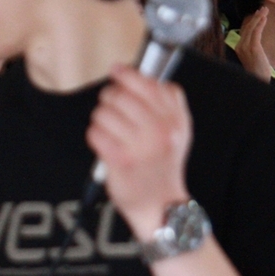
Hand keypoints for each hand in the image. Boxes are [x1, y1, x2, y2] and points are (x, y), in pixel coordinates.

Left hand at [86, 64, 193, 238]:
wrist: (161, 204)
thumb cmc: (164, 166)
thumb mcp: (179, 131)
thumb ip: (168, 102)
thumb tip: (141, 74)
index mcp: (175, 120)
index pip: (148, 84)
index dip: (127, 74)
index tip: (117, 71)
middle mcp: (160, 131)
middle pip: (120, 95)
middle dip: (110, 99)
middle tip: (112, 110)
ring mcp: (140, 146)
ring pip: (104, 112)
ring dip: (101, 119)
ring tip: (110, 131)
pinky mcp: (120, 160)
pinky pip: (95, 132)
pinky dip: (95, 136)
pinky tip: (105, 143)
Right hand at [234, 7, 272, 81]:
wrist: (259, 80)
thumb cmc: (258, 71)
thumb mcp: (253, 57)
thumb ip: (252, 48)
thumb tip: (256, 39)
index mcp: (238, 48)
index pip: (244, 30)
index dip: (251, 21)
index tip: (258, 14)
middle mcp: (239, 46)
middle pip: (247, 27)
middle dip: (255, 16)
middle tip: (263, 8)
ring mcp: (245, 47)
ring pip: (251, 28)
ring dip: (259, 17)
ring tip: (265, 10)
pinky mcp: (253, 47)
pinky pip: (256, 32)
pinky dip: (260, 23)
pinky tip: (264, 18)